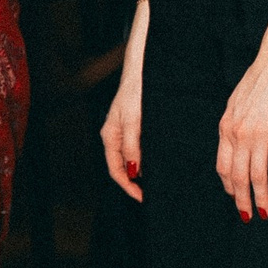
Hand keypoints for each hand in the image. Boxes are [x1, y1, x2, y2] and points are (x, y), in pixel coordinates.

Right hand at [101, 69, 144, 200]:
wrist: (142, 70)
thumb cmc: (135, 92)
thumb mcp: (134, 121)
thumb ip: (132, 145)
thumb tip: (133, 170)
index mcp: (110, 136)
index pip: (116, 170)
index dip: (128, 186)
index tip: (143, 198)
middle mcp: (115, 136)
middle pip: (122, 167)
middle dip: (134, 183)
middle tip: (151, 194)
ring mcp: (124, 131)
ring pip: (130, 158)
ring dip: (141, 172)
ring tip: (156, 181)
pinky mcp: (135, 125)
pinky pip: (138, 148)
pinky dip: (146, 159)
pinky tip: (157, 161)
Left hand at [215, 49, 267, 219]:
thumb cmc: (258, 80)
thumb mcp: (236, 103)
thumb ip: (233, 126)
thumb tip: (234, 147)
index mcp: (226, 127)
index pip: (223, 166)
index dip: (229, 186)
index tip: (235, 198)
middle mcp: (239, 134)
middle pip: (238, 176)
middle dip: (242, 200)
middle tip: (247, 217)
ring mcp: (260, 134)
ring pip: (257, 176)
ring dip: (260, 198)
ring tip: (265, 213)